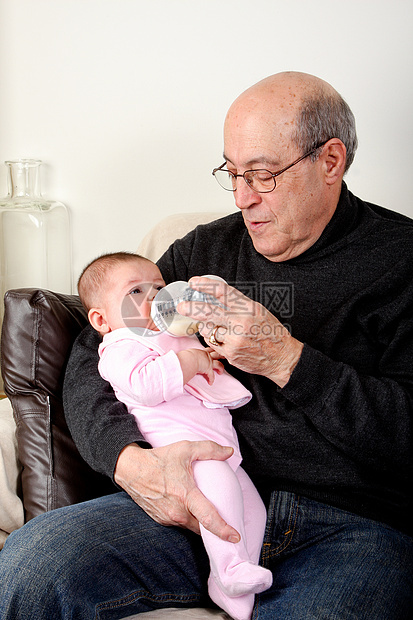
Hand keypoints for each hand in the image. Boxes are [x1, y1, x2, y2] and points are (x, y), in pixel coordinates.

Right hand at [114, 441, 240, 541]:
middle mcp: (177, 512)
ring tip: (210, 515)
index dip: (223, 530)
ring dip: (201, 524)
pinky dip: (188, 519)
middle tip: (227, 525)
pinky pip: (180, 524)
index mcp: (185, 495)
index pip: (208, 519)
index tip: (235, 538)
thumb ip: (210, 449)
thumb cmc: (159, 459)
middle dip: (215, 529)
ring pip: (191, 527)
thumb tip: (229, 452)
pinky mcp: (161, 520)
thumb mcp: (185, 449)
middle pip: (202, 529)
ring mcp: (168, 518)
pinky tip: (191, 509)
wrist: (131, 470)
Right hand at [177, 347, 223, 384]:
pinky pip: (211, 375)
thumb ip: (188, 354)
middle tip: (225, 355)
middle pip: (217, 354)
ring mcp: (209, 362)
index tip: (216, 350)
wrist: (188, 359)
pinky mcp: (209, 369)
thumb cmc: (186, 356)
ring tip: (221, 371)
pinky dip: (211, 379)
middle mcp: (207, 356)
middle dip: (221, 354)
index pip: (209, 349)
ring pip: (219, 364)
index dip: (213, 350)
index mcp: (202, 352)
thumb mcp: (188, 353)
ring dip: (221, 368)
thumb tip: (182, 355)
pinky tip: (210, 382)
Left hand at [178, 277, 303, 387]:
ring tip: (219, 330)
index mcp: (249, 307)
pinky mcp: (231, 353)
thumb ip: (238, 305)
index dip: (205, 285)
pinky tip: (224, 341)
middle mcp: (241, 321)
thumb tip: (214, 298)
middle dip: (191, 308)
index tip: (194, 282)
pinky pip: (213, 344)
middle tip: (181, 306)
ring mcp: (235, 338)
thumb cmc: (270, 332)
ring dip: (208, 329)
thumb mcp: (257, 311)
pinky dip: (215, 342)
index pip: (223, 292)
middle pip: (209, 311)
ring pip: (209, 329)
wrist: (282, 357)